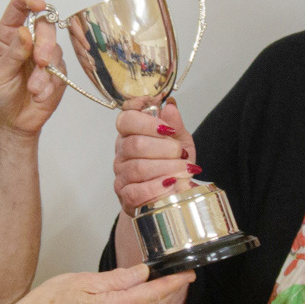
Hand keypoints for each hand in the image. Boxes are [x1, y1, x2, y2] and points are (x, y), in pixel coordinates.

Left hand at [0, 0, 64, 138]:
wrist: (10, 123)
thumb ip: (13, 53)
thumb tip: (26, 32)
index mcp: (9, 36)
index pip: (19, 8)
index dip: (29, 0)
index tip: (39, 3)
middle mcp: (29, 42)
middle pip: (45, 25)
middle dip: (45, 42)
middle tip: (41, 60)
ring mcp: (44, 57)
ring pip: (55, 49)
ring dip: (46, 71)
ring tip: (33, 89)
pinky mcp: (57, 74)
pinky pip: (61, 72)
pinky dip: (50, 85)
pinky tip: (39, 95)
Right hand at [14, 264, 195, 303]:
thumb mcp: (84, 280)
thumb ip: (117, 278)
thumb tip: (142, 273)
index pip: (152, 294)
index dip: (173, 283)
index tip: (187, 274)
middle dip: (168, 291)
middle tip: (180, 276)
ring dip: (155, 303)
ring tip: (164, 286)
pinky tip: (140, 302)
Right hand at [113, 101, 198, 216]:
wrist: (169, 195)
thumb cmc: (171, 165)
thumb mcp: (179, 141)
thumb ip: (175, 124)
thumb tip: (170, 107)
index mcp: (131, 133)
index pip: (126, 119)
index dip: (146, 120)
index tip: (166, 127)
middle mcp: (122, 152)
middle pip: (135, 144)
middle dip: (164, 148)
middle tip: (180, 153)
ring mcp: (121, 175)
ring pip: (138, 168)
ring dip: (166, 168)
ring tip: (183, 169)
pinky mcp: (125, 196)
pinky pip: (136, 191)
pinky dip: (157, 187)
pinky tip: (170, 183)